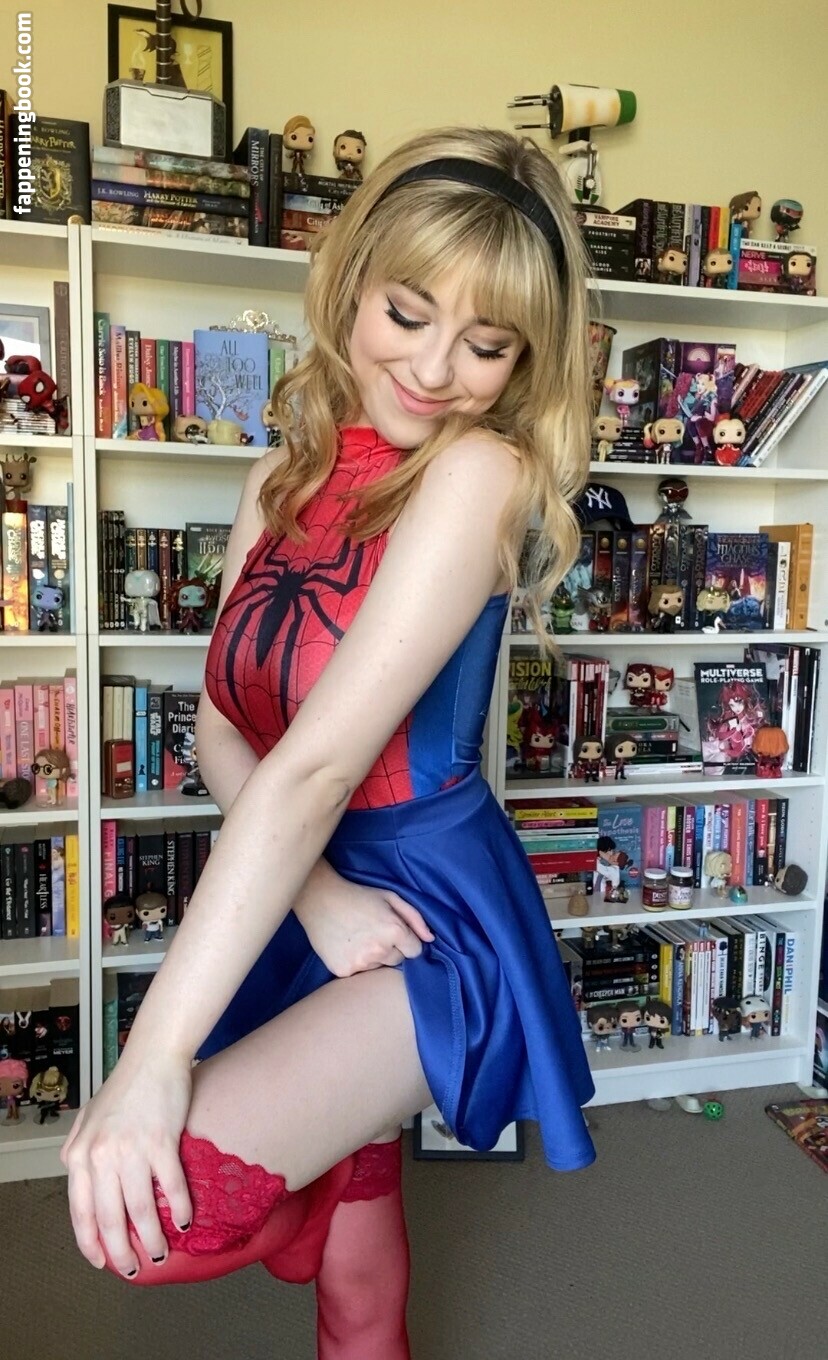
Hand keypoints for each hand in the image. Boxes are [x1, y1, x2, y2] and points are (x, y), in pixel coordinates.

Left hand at [61, 1050, 192, 1275]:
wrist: (153, 1058)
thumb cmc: (124, 1086)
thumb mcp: (88, 1116)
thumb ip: (76, 1146)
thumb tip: (73, 1172)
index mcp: (80, 1154)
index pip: (80, 1212)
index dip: (91, 1243)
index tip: (102, 1262)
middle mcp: (101, 1157)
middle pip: (110, 1219)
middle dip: (122, 1252)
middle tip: (134, 1268)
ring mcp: (131, 1151)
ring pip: (140, 1211)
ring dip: (152, 1239)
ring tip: (161, 1253)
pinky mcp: (161, 1143)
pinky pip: (171, 1187)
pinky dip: (179, 1209)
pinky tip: (184, 1221)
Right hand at [295, 867, 434, 977]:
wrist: (320, 899)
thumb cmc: (358, 896)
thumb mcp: (390, 897)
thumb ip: (415, 918)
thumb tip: (430, 939)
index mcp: (394, 931)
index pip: (415, 951)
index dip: (407, 942)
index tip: (395, 933)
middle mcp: (379, 950)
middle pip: (397, 961)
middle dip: (391, 950)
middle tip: (374, 934)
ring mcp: (360, 963)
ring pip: (378, 968)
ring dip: (374, 957)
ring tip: (360, 939)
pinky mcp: (344, 971)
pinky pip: (360, 973)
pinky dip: (357, 963)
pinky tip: (348, 947)